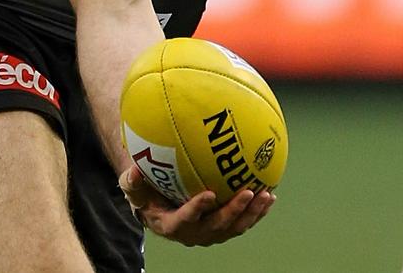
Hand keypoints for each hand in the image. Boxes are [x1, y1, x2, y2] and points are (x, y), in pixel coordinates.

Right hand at [119, 164, 275, 246]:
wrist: (156, 206)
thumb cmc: (144, 193)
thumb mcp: (133, 187)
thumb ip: (132, 182)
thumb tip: (133, 169)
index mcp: (171, 224)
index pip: (184, 220)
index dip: (196, 210)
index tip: (207, 194)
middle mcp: (193, 233)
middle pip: (216, 227)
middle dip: (234, 212)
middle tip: (247, 192)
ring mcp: (210, 231)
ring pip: (234, 228)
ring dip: (251, 213)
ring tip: (266, 196)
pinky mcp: (222, 225)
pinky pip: (241, 221)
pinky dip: (256, 211)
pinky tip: (270, 196)